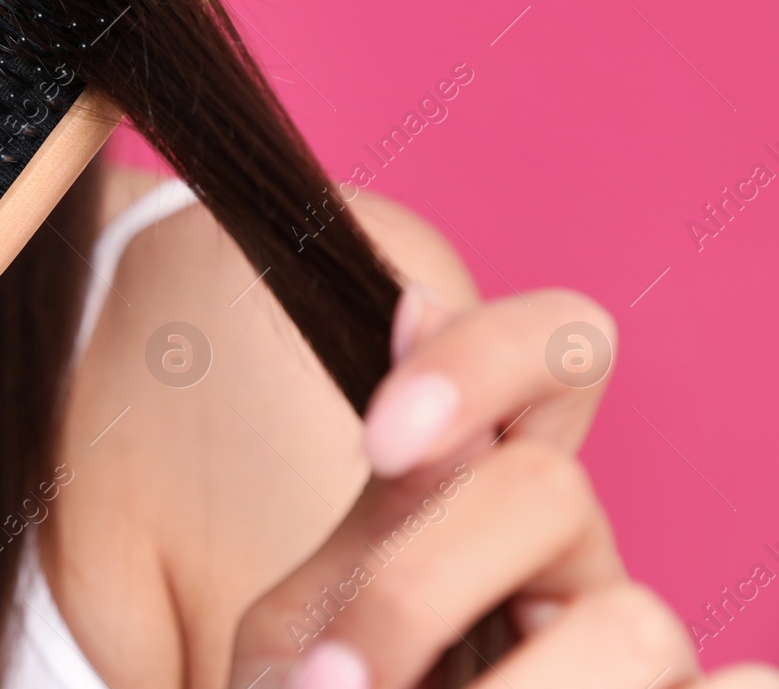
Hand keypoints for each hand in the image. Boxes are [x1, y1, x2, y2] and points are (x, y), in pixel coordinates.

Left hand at [228, 286, 778, 688]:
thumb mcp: (314, 629)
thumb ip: (378, 514)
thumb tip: (416, 301)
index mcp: (489, 504)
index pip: (554, 352)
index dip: (481, 360)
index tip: (382, 438)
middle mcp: (580, 561)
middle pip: (550, 489)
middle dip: (415, 592)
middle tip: (329, 681)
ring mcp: (637, 650)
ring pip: (636, 624)